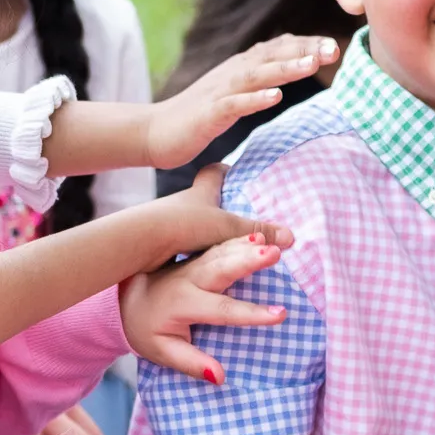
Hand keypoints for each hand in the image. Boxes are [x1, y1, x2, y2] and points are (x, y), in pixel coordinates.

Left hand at [119, 232, 287, 383]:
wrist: (122, 300)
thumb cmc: (146, 329)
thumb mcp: (162, 352)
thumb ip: (191, 363)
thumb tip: (221, 376)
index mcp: (183, 303)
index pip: (222, 310)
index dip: (252, 313)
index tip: (281, 314)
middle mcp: (189, 279)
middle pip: (222, 268)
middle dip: (248, 261)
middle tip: (274, 253)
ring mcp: (193, 264)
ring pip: (222, 252)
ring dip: (246, 245)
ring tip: (268, 241)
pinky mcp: (196, 257)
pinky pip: (219, 245)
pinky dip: (239, 239)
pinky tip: (258, 234)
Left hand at [123, 165, 294, 266]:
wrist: (143, 240)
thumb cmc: (185, 223)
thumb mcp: (228, 227)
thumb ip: (259, 232)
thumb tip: (292, 237)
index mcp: (201, 191)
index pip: (214, 171)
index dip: (225, 169)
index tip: (234, 170)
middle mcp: (186, 203)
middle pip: (206, 197)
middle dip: (219, 204)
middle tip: (238, 212)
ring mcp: (174, 223)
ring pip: (196, 223)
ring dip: (209, 232)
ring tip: (228, 245)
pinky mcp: (166, 244)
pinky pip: (187, 245)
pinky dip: (198, 252)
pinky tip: (207, 264)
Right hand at [143, 35, 340, 168]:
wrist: (154, 131)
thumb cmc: (196, 116)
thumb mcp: (232, 94)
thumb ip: (255, 83)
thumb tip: (283, 78)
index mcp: (240, 68)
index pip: (277, 48)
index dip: (306, 45)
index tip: (335, 47)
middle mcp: (232, 73)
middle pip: (272, 55)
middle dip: (304, 50)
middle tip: (334, 49)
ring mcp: (219, 92)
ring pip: (257, 75)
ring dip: (285, 68)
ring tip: (312, 65)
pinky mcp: (208, 113)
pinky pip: (234, 104)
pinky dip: (255, 99)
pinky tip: (275, 97)